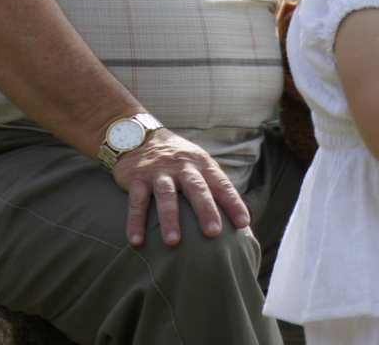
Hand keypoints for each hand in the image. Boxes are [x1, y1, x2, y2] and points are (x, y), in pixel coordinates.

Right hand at [112, 128, 250, 245]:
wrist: (141, 135)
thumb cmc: (178, 159)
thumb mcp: (198, 164)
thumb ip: (213, 186)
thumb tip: (237, 218)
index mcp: (202, 164)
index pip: (221, 184)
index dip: (233, 203)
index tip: (243, 223)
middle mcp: (183, 166)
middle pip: (197, 188)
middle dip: (205, 209)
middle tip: (214, 232)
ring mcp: (159, 171)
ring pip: (167, 195)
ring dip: (169, 218)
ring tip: (173, 242)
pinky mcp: (137, 177)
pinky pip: (137, 201)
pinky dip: (135, 221)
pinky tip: (136, 240)